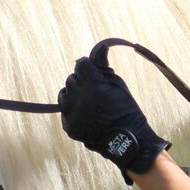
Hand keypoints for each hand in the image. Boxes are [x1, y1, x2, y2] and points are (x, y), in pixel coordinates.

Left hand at [58, 57, 170, 182]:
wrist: (126, 141)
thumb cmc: (125, 109)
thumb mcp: (117, 84)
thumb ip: (103, 66)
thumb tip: (100, 48)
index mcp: (91, 83)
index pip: (80, 64)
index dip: (88, 68)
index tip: (95, 75)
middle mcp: (78, 96)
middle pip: (71, 79)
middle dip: (81, 82)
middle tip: (95, 92)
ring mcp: (71, 112)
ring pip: (64, 94)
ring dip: (74, 96)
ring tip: (89, 104)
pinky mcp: (68, 126)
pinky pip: (65, 112)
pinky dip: (73, 112)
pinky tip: (87, 117)